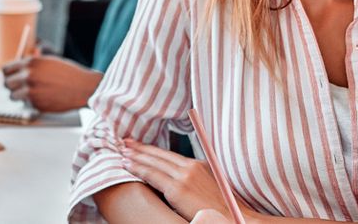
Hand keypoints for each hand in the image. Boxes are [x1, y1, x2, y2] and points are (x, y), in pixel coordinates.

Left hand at [1, 55, 103, 112]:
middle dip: (12, 85)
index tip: (10, 77)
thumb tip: (14, 70)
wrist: (83, 87)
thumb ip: (31, 65)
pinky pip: (26, 104)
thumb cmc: (68, 73)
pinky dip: (31, 103)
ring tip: (30, 93)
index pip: (5, 69)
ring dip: (18, 96)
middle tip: (20, 86)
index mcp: (30, 63)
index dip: (7, 74)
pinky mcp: (36, 105)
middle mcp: (28, 76)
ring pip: (12, 96)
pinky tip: (44, 97)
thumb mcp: (48, 62)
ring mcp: (31, 91)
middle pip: (6, 83)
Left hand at [122, 139, 249, 221]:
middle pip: (160, 155)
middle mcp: (191, 167)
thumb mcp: (212, 187)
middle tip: (124, 141)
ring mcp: (184, 176)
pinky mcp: (178, 189)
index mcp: (200, 165)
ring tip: (122, 151)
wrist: (235, 217)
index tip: (139, 144)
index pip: (170, 155)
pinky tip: (127, 164)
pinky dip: (138, 168)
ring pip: (153, 162)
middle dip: (140, 148)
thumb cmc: (225, 209)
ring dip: (135, 155)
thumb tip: (183, 183)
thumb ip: (196, 181)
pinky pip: (153, 175)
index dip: (153, 149)